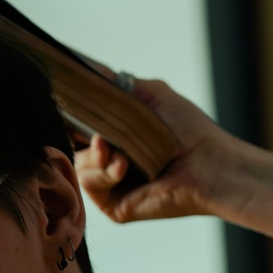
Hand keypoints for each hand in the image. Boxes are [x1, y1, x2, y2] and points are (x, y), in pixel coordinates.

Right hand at [75, 78, 272, 246]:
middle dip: (78, 133)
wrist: (209, 164)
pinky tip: (123, 166)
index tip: (63, 103)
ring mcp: (109, 185)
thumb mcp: (148, 94)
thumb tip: (75, 66)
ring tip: (118, 151)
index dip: (67, 116)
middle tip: (96, 129)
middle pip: (67, 145)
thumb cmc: (187, 129)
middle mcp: (108, 161)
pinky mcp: (113, 206)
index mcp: (114, 136)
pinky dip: (103, 172)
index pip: (75, 125)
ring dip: (95, 155)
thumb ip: (111, 81)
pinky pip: (88, 184)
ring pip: (76, 165)